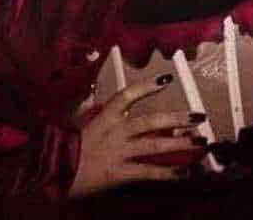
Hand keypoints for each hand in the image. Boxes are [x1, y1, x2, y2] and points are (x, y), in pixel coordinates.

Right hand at [68, 74, 206, 196]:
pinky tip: (183, 172)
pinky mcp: (118, 173)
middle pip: (151, 121)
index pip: (127, 95)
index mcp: (104, 117)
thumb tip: (116, 105)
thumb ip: (101, 113)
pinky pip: (147, 172)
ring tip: (200, 142)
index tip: (166, 79)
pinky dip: (167, 172)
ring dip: (180, 144)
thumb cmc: (66, 148)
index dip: (147, 86)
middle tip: (198, 116)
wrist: (52, 172)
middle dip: (177, 119)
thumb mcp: (83, 123)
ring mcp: (118, 152)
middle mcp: (115, 132)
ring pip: (154, 145)